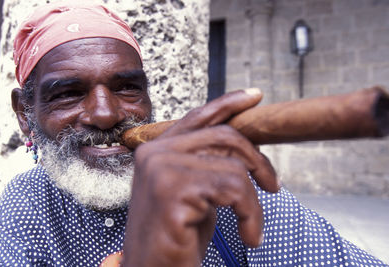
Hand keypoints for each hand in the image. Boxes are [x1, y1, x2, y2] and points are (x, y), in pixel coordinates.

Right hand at [123, 89, 278, 266]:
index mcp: (157, 150)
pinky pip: (234, 189)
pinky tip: (249, 236)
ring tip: (252, 226)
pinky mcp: (172, 191)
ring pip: (234, 166)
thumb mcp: (196, 193)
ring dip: (253, 201)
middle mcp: (155, 153)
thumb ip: (208, 164)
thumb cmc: (177, 237)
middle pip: (224, 137)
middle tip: (272, 185)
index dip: (228, 103)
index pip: (198, 117)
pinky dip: (251, 214)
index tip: (255, 96)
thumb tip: (242, 147)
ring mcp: (161, 169)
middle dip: (258, 161)